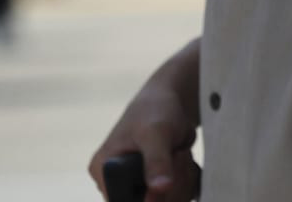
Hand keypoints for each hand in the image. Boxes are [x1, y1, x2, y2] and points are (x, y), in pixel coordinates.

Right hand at [88, 77, 200, 199]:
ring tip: (180, 153)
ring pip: (167, 201)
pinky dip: (188, 181)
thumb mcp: (156, 132)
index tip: (167, 180)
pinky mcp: (156, 185)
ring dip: (183, 180)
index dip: (149, 199)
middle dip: (172, 186)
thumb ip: (157, 160)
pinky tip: (185, 159)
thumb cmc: (154, 110)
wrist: (170, 101)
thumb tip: (160, 188)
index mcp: (103, 172)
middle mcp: (115, 183)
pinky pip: (178, 196)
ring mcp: (137, 186)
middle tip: (179, 155)